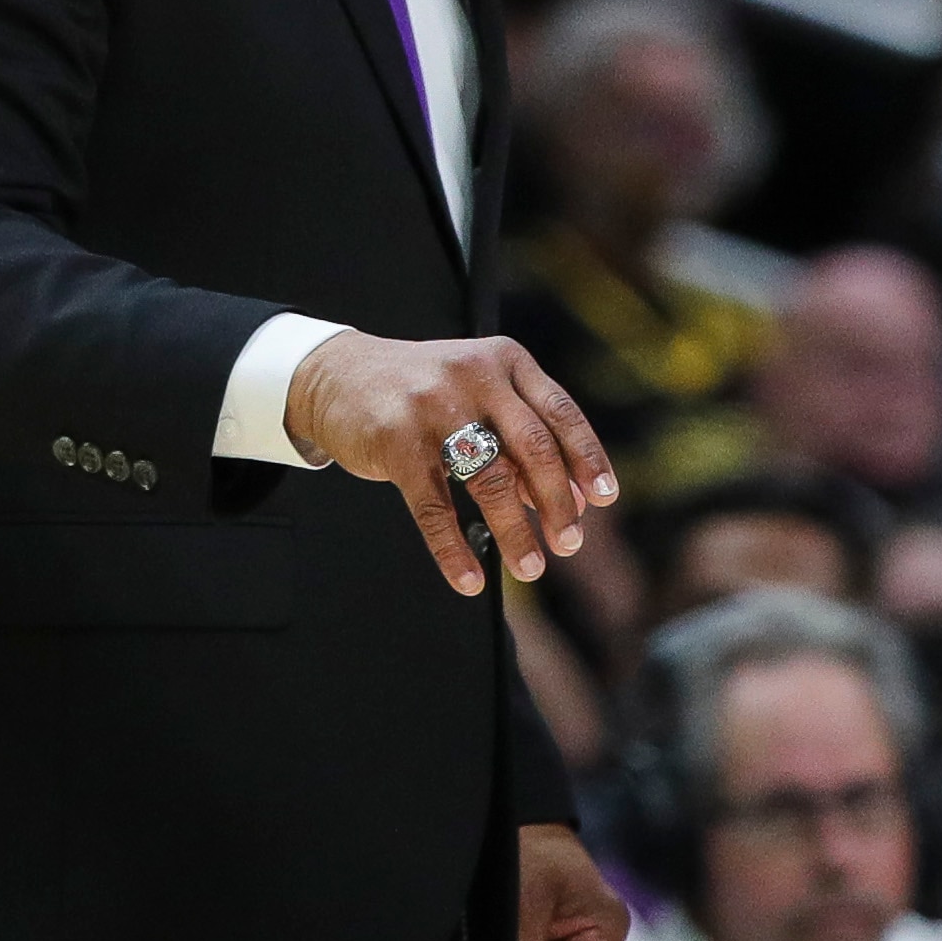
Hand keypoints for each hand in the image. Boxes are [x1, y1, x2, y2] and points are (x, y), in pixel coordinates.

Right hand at [284, 331, 615, 594]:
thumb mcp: (479, 397)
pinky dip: (454, 550)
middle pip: (533, 446)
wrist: (336, 374)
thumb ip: (524, 439)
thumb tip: (576, 501)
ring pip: (490, 479)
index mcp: (504, 360)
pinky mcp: (396, 442)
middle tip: (570, 544)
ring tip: (531, 568)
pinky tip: (470, 580)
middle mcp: (474, 376)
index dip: (586, 457)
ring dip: (515, 532)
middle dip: (558, 502)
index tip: (605, 499)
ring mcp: (433, 407)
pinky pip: (434, 507)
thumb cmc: (424, 394)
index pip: (559, 412)